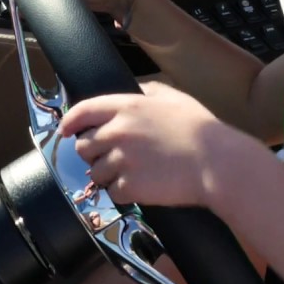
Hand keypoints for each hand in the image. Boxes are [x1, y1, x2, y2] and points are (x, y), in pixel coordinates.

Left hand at [59, 81, 250, 207]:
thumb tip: (136, 90)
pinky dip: (122, 193)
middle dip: (93, 152)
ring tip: (129, 173)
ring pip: (95, 173)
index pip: (83, 111)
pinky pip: (112, 193)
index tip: (66, 130)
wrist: (216, 162)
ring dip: (107, 175)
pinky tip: (139, 187)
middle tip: (109, 156)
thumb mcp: (174, 97)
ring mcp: (122, 160)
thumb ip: (149, 91)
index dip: (70, 122)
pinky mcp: (129, 186)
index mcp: (127, 107)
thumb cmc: (200, 129)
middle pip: (84, 146)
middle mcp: (118, 132)